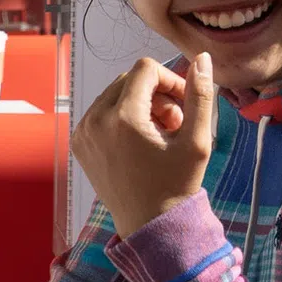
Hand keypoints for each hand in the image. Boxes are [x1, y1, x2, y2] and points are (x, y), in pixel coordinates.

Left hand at [71, 53, 214, 234]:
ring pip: (115, 93)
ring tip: (160, 134)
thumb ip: (199, 96)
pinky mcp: (79, 142)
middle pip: (130, 79)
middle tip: (175, 124)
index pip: (146, 69)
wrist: (148, 224)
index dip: (171, 80)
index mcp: (123, 118)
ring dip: (141, 104)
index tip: (184, 104)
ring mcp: (82, 132)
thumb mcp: (198, 141)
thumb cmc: (176, 185)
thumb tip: (201, 58)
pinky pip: (101, 111)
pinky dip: (122, 117)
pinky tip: (140, 141)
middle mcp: (95, 121)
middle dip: (157, 93)